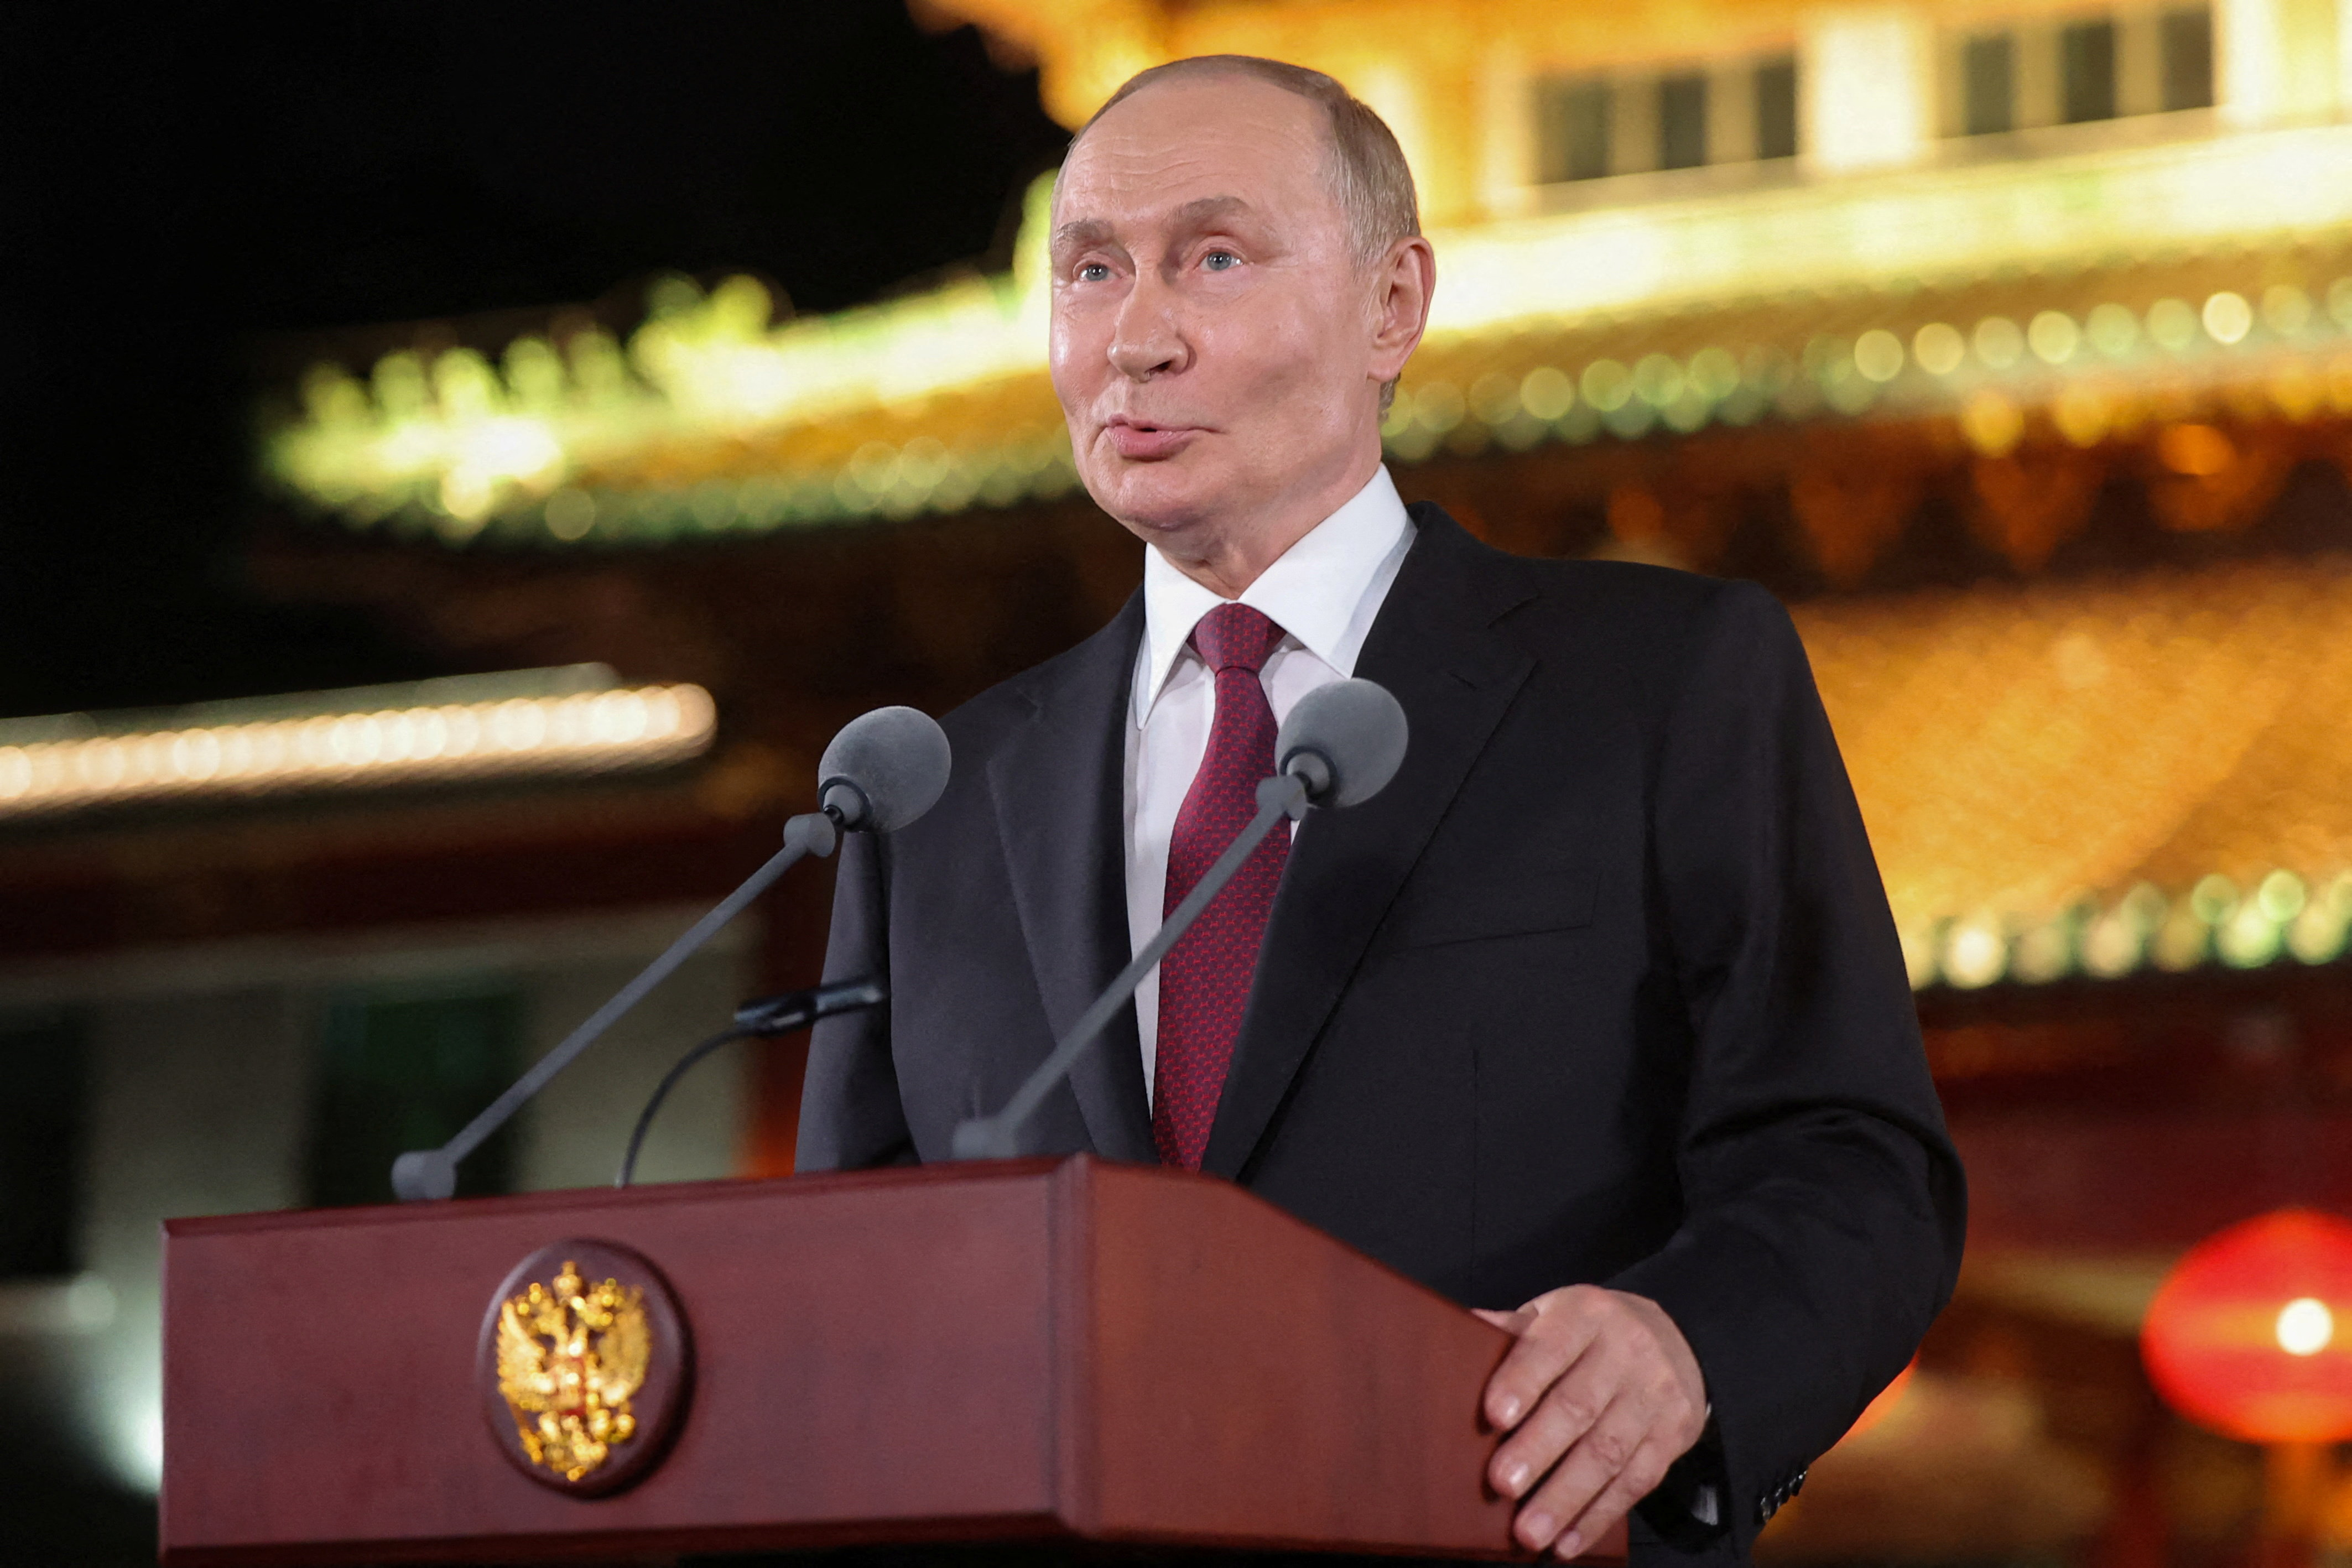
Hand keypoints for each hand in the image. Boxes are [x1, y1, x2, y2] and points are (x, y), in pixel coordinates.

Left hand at [1477, 1286, 1707, 1558]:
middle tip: (1502, 1484)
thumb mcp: (1555, 1315)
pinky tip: (1568, 1540)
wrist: (1675, 1340)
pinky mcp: (1673, 1435)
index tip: (1494, 1416)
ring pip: (1608, 1451)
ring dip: (1566, 1498)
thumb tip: (1458, 1334)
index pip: (1550, 1347)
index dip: (1522, 1381)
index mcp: (1587, 1314)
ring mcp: (1654, 1395)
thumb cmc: (1592, 1334)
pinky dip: (1598, 1515)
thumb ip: (1512, 1331)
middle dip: (1538, 1448)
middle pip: (1579, 1405)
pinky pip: (1636, 1482)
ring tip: (1530, 1531)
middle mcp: (1627, 1351)